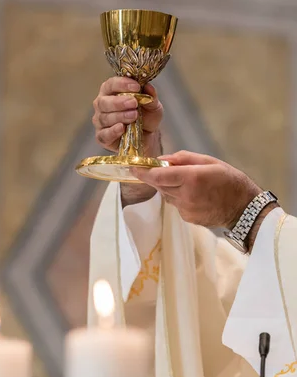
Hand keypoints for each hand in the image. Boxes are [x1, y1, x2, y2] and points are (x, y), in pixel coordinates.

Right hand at [92, 76, 162, 156]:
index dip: (122, 84)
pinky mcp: (102, 137)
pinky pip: (104, 134)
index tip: (136, 87)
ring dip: (120, 116)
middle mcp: (102, 105)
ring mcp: (100, 122)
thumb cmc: (146, 117)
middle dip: (119, 102)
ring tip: (134, 116)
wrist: (147, 136)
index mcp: (111, 92)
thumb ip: (151, 97)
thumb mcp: (153, 106)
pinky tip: (122, 128)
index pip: (111, 84)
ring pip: (104, 118)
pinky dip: (113, 131)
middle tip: (133, 103)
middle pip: (103, 102)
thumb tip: (149, 87)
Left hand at [133, 150, 261, 228]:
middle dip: (159, 177)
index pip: (159, 175)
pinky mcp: (187, 218)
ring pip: (167, 195)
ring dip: (170, 187)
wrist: (243, 208)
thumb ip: (184, 158)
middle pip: (160, 185)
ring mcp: (186, 209)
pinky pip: (175, 204)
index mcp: (191, 178)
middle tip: (166, 169)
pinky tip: (195, 195)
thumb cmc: (230, 180)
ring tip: (188, 183)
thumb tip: (162, 159)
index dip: (143, 172)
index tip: (133, 168)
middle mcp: (186, 195)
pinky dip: (179, 197)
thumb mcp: (210, 161)